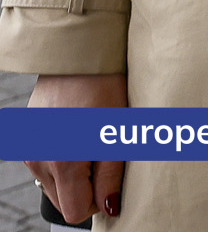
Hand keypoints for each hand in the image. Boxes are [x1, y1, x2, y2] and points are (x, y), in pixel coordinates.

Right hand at [26, 72, 126, 222]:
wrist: (78, 57)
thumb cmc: (105, 89)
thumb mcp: (118, 132)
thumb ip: (111, 176)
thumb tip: (109, 207)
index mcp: (62, 162)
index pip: (76, 211)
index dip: (99, 201)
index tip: (111, 178)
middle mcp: (39, 161)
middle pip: (64, 201)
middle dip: (87, 188)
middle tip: (104, 155)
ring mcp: (29, 151)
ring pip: (55, 185)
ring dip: (75, 174)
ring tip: (91, 142)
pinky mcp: (27, 141)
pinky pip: (46, 166)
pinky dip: (63, 160)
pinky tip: (77, 135)